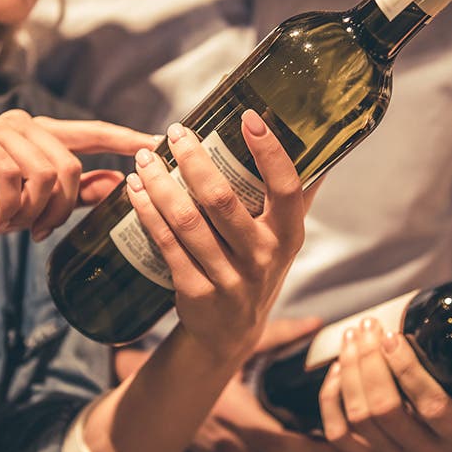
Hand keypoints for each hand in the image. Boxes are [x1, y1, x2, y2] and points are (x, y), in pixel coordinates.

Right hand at [0, 110, 155, 239]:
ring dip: (32, 211)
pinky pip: (11, 175)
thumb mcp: (36, 204)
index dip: (125, 138)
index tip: (156, 142)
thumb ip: (76, 192)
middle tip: (41, 231)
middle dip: (61, 208)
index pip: (94, 133)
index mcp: (43, 135)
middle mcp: (24, 125)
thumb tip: (120, 183)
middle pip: (70, 165)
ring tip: (16, 227)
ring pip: (43, 172)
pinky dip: (10, 208)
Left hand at [125, 110, 317, 362]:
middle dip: (194, 160)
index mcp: (288, 235)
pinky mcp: (195, 291)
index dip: (269, 151)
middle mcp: (262, 257)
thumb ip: (294, 195)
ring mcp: (228, 278)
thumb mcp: (282, 238)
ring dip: (161, 183)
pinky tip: (135, 190)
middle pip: (222, 200)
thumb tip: (316, 144)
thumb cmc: (255, 269)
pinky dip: (147, 212)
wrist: (230, 333)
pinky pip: (166, 243)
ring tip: (145, 158)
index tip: (248, 118)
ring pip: (187, 220)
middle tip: (176, 132)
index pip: (285, 187)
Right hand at [190, 319, 343, 451]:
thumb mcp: (237, 348)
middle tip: (345, 444)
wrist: (162, 397)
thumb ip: (279, 336)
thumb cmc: (203, 367)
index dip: (313, 445)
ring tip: (331, 448)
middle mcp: (228, 446)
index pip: (279, 443)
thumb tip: (315, 323)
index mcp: (232, 415)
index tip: (338, 432)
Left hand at [318, 318, 451, 451]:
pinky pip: (338, 434)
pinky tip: (336, 369)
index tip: (391, 334)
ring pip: (358, 418)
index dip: (405, 368)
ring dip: (348, 372)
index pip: (430, 405)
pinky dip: (331, 399)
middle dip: (369, 362)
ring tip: (352, 338)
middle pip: (385, 410)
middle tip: (366, 327)